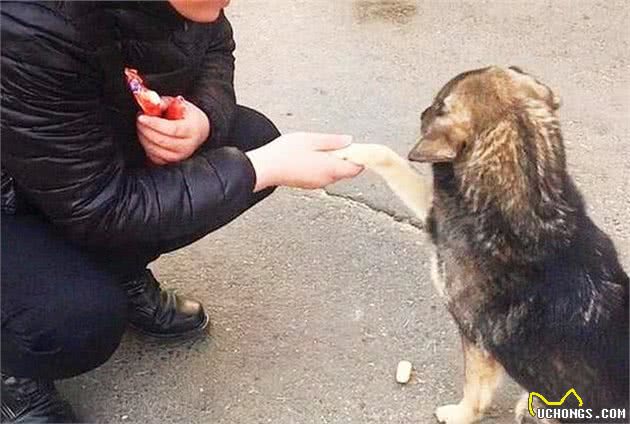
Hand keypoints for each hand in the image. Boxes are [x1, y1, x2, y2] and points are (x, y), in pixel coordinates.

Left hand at [136, 98, 210, 164]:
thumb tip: (148, 99)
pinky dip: (147, 147)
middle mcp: (188, 145)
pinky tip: (147, 138)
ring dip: (144, 138)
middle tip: (139, 119)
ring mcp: (180, 156)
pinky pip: (155, 157)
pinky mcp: (172, 161)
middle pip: (162, 141)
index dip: (154, 124)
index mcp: (191, 129)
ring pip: (156, 151)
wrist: (200, 130)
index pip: (171, 129)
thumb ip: (162, 102)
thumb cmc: (187, 116)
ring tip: (142, 127)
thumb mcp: (178, 104)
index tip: (142, 117)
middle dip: (146, 130)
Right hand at [245, 132, 363, 191]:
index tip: (358, 148)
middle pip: (346, 171)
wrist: (265, 169)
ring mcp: (317, 183)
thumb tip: (349, 141)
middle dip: (346, 158)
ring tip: (320, 148)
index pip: (356, 168)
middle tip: (337, 144)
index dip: (360, 158)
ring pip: (334, 173)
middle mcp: (327, 179)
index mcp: (331, 168)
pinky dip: (323, 166)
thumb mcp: (311, 139)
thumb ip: (332, 141)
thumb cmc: (285, 153)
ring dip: (333, 162)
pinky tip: (311, 156)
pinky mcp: (308, 184)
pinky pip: (322, 175)